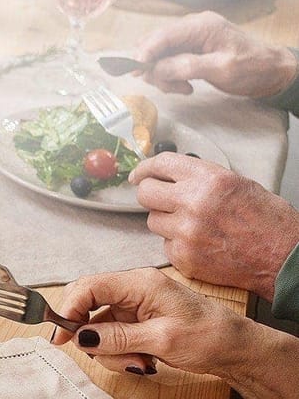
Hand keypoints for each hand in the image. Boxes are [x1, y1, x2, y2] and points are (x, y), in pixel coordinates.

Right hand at [51, 269, 298, 397]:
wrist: (238, 349)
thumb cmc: (210, 336)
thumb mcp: (162, 339)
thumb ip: (118, 337)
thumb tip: (82, 337)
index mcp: (140, 283)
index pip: (89, 287)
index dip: (70, 309)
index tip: (62, 336)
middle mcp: (133, 291)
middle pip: (89, 307)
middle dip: (92, 336)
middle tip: (102, 355)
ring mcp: (134, 307)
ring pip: (99, 328)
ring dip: (111, 352)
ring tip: (140, 364)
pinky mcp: (137, 322)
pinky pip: (113, 338)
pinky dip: (121, 354)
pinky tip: (142, 362)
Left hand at [129, 152, 298, 300]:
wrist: (284, 258)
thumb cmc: (269, 221)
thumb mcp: (239, 184)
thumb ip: (202, 178)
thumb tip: (173, 176)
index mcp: (209, 179)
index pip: (160, 164)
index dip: (145, 168)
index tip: (138, 174)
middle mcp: (193, 203)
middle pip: (146, 193)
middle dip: (151, 195)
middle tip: (161, 199)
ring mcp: (186, 232)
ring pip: (153, 221)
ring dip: (166, 221)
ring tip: (192, 225)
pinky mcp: (183, 257)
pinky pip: (165, 245)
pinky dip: (177, 244)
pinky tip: (199, 243)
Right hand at [133, 11, 297, 96]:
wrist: (271, 72)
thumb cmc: (252, 68)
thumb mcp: (221, 68)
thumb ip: (187, 66)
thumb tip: (156, 68)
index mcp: (201, 26)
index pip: (163, 35)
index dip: (145, 52)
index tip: (135, 72)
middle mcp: (193, 28)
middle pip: (156, 45)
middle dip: (155, 68)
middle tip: (166, 86)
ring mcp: (191, 38)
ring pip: (159, 55)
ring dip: (162, 75)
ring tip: (181, 88)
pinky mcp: (191, 50)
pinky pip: (168, 61)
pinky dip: (170, 75)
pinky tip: (183, 85)